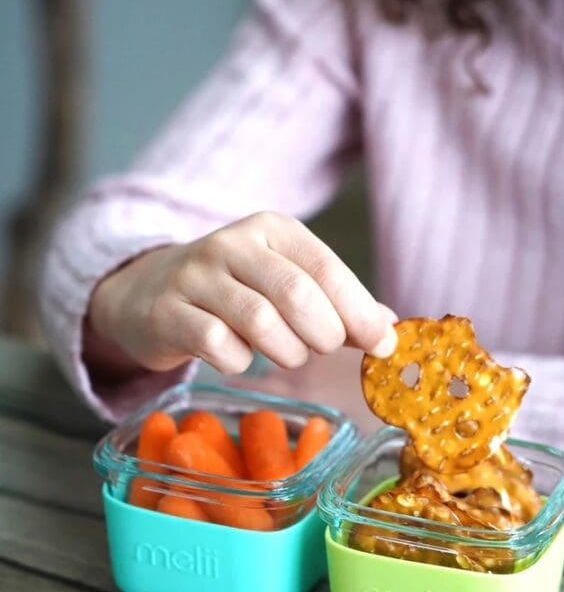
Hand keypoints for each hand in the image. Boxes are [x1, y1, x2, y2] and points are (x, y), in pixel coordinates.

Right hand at [88, 211, 397, 374]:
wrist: (147, 292)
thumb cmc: (232, 290)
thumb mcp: (284, 282)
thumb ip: (335, 304)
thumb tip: (388, 331)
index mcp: (271, 229)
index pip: (325, 268)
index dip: (359, 311)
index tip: (383, 346)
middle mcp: (232, 244)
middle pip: (295, 294)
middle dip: (323, 334)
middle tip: (323, 349)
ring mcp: (194, 277)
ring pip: (259, 321)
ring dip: (286, 351)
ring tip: (287, 354)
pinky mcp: (168, 313)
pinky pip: (218, 346)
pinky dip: (239, 361)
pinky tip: (238, 356)